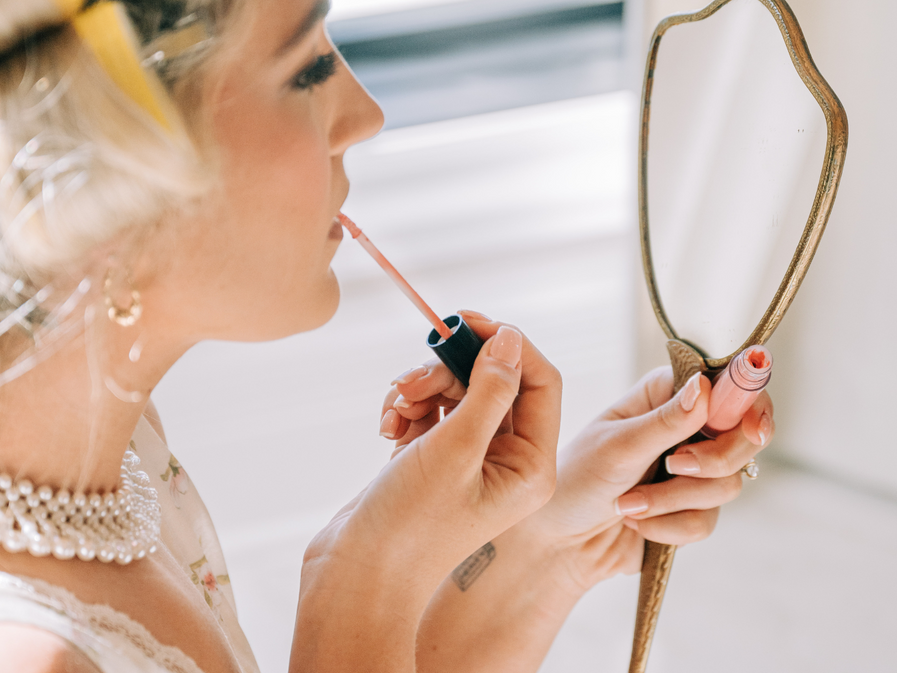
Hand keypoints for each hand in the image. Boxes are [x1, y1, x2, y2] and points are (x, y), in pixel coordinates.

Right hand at [303, 313, 561, 603]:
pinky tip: (387, 423)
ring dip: (424, 387)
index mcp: (531, 466)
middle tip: (416, 375)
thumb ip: (488, 389)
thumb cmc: (410, 525)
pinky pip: (431, 411)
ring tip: (396, 405)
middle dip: (452, 369)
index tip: (466, 321)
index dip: (508, 344)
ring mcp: (470, 462)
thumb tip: (510, 339)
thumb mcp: (455, 448)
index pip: (540, 382)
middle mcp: (507, 462)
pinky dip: (409, 407)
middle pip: (495, 382)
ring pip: (457, 392)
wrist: (356, 575)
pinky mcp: (435, 461)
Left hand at [527, 365, 773, 591]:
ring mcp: (693, 469)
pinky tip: (637, 523)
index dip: (749, 402)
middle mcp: (686, 426)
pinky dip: (669, 526)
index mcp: (666, 393)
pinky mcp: (692, 509)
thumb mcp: (618, 447)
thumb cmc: (575, 481)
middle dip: (711, 461)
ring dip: (673, 501)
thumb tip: (705, 388)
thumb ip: (666, 422)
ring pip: (728, 483)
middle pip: (745, 436)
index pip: (729, 384)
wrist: (558, 540)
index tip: (750, 426)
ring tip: (628, 504)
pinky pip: (708, 520)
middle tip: (675, 466)